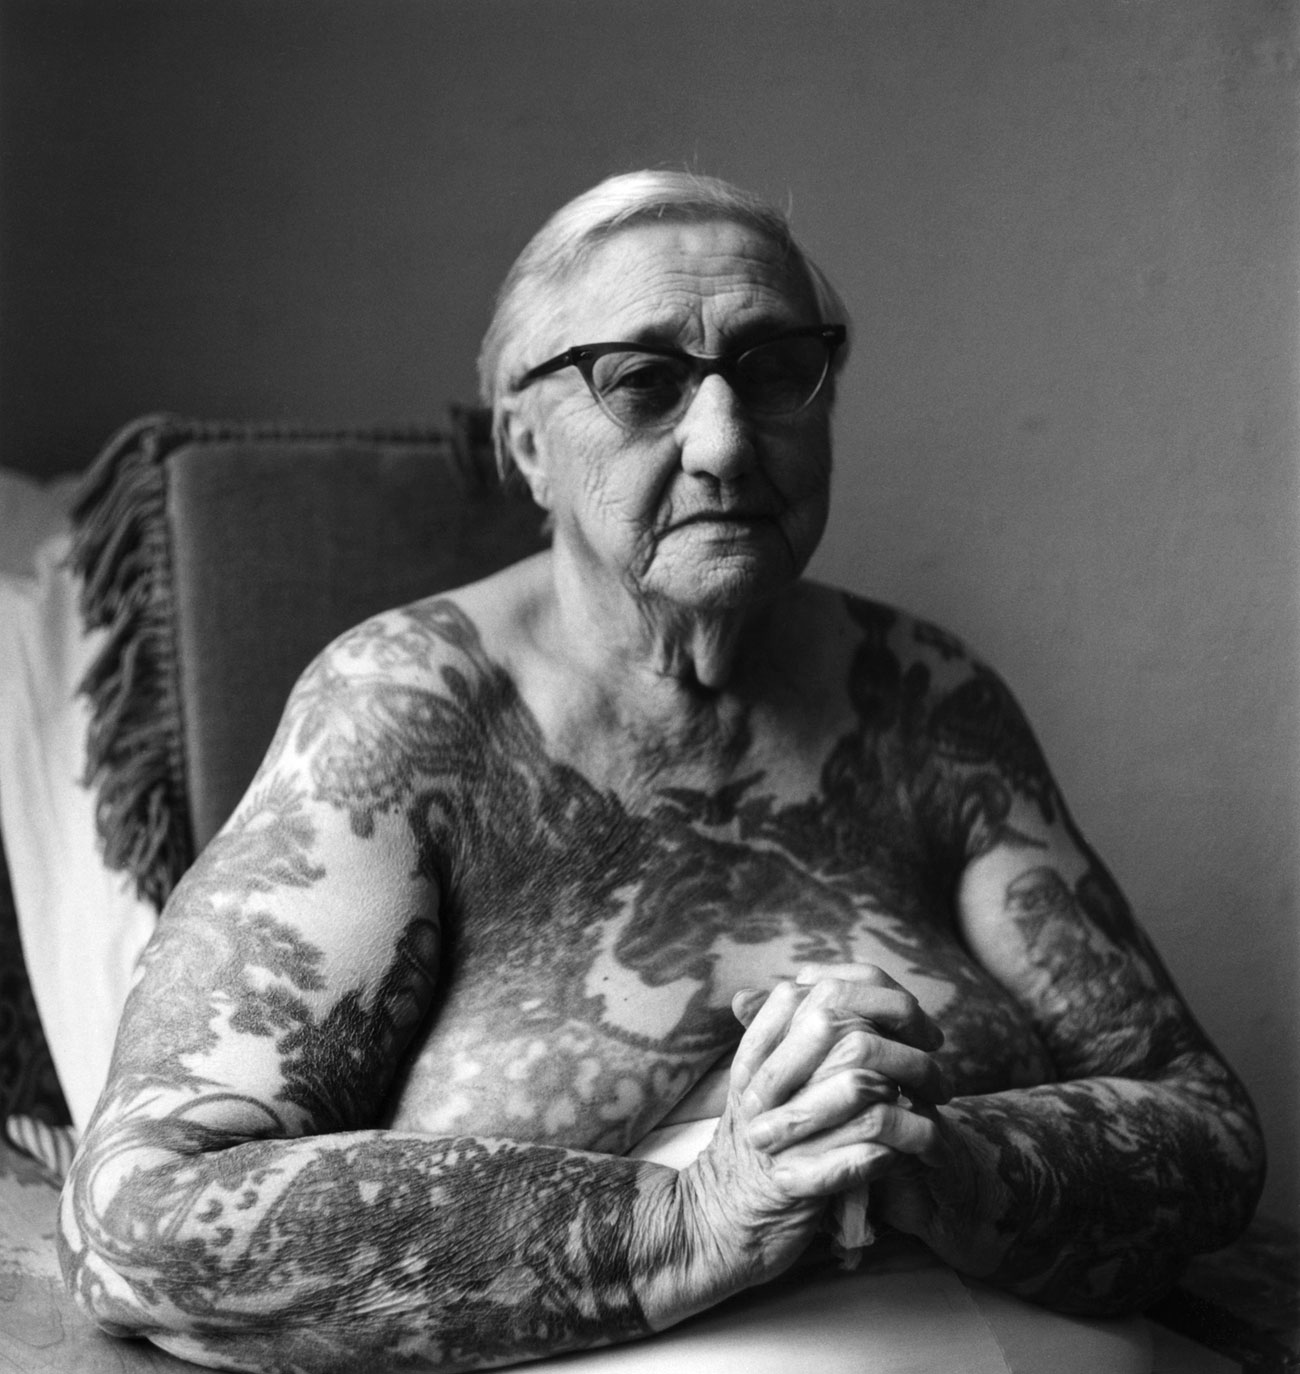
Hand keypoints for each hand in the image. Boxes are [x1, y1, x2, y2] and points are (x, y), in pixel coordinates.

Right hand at [671, 963, 948, 1303]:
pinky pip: (855, 1158)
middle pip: (839, 1030)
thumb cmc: (759, 1144)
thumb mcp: (766, 1083)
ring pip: (857, 1087)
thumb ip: (792, 1036)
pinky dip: (886, 1151)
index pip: (813, 995)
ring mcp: (779, 1134)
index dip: (871, 995)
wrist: (717, 1220)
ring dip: (905, 1095)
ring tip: (927, 1105)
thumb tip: (831, 982)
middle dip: (901, 1043)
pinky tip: (902, 1153)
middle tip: (935, 1061)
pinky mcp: (794, 1185)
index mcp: (757, 1055)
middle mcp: (764, 1085)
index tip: (908, 1016)